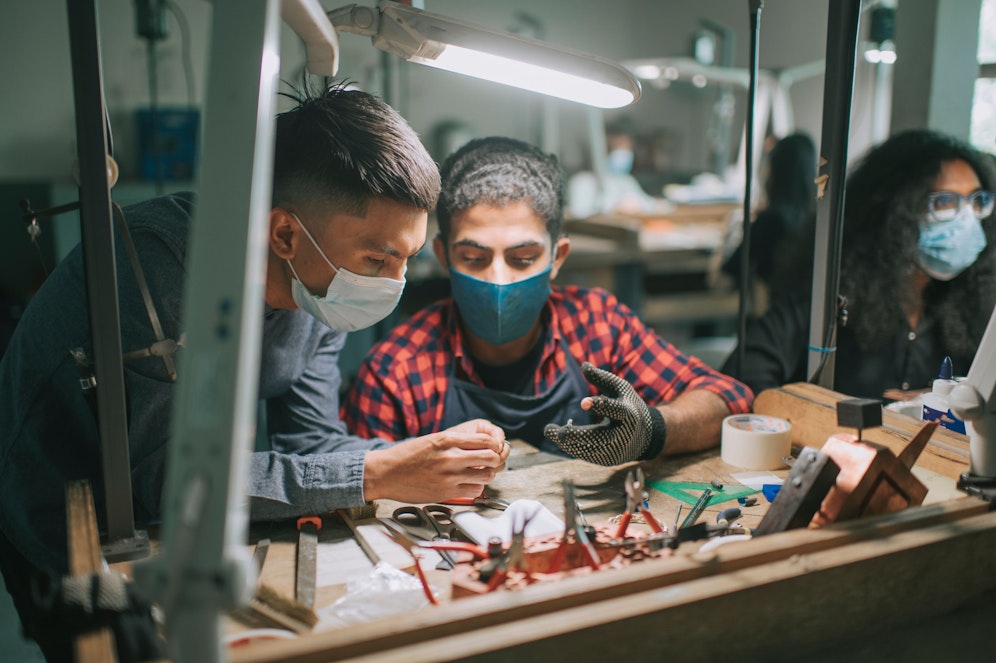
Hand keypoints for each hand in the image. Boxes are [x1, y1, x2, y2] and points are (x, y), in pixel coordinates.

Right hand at [363, 419, 507, 502]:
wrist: (385, 473)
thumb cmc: (407, 456)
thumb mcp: (433, 440)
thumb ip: (456, 442)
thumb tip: (480, 445)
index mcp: (448, 440)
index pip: (487, 440)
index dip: (496, 445)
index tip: (494, 448)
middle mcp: (451, 457)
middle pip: (491, 458)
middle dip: (495, 460)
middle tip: (490, 462)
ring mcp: (449, 476)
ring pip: (486, 476)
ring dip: (487, 475)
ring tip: (479, 473)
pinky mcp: (446, 492)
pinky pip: (474, 491)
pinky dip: (476, 488)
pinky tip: (468, 484)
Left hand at [543, 362, 665, 465]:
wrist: (645, 436)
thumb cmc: (627, 405)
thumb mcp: (619, 389)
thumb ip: (601, 378)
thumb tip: (583, 364)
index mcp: (628, 414)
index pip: (615, 410)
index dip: (600, 406)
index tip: (583, 402)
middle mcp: (623, 434)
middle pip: (599, 437)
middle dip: (576, 435)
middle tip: (556, 431)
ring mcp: (616, 450)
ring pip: (589, 449)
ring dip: (567, 442)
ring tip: (549, 430)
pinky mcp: (608, 460)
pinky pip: (587, 455)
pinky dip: (572, 447)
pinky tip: (559, 438)